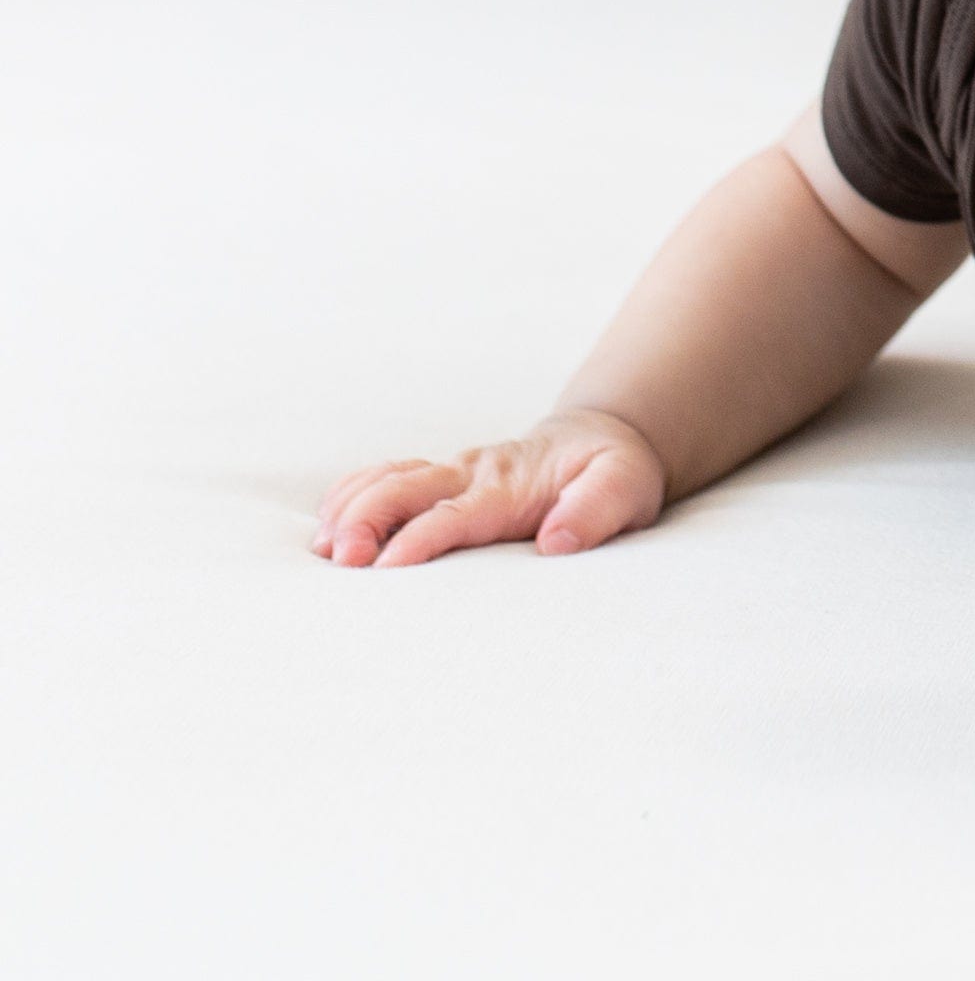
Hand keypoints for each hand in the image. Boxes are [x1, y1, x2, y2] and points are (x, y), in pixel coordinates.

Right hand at [312, 408, 667, 568]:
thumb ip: (595, 510)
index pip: (456, 512)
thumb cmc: (613, 471)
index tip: (387, 567)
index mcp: (511, 485)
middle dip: (365, 521)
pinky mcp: (440, 479)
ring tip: (319, 551)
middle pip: (404, 489)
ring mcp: (452, 473)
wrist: (604, 438)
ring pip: (386, 479)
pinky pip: (385, 476)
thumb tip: (557, 542)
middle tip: (338, 561)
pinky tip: (324, 526)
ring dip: (348, 510)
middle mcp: (472, 474)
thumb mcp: (625, 487)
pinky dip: (350, 495)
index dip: (420, 537)